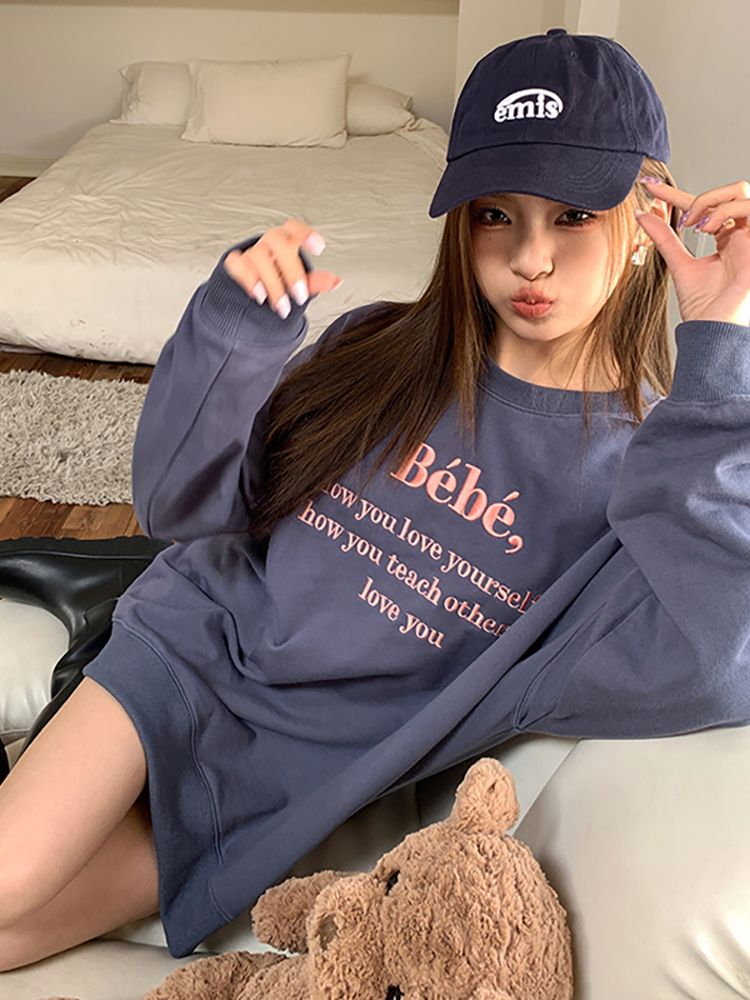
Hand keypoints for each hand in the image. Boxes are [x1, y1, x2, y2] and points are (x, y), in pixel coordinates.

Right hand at [223, 218, 342, 318]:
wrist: (254, 293)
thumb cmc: (280, 281)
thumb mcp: (300, 283)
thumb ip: (315, 281)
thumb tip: (336, 281)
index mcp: (287, 241)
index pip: (294, 227)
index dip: (305, 233)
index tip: (319, 248)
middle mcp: (268, 243)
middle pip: (277, 242)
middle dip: (291, 271)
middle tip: (300, 297)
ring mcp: (251, 252)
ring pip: (258, 256)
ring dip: (273, 285)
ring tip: (282, 306)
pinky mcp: (235, 264)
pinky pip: (237, 264)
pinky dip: (249, 280)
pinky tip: (260, 296)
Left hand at [637, 178, 749, 325]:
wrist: (714, 330)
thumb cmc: (704, 307)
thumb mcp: (679, 264)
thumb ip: (664, 239)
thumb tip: (642, 215)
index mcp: (725, 239)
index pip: (703, 207)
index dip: (676, 194)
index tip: (649, 188)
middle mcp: (740, 235)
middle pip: (731, 191)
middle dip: (702, 196)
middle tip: (684, 220)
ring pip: (742, 192)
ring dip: (713, 201)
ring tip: (695, 226)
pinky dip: (725, 211)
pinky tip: (709, 229)